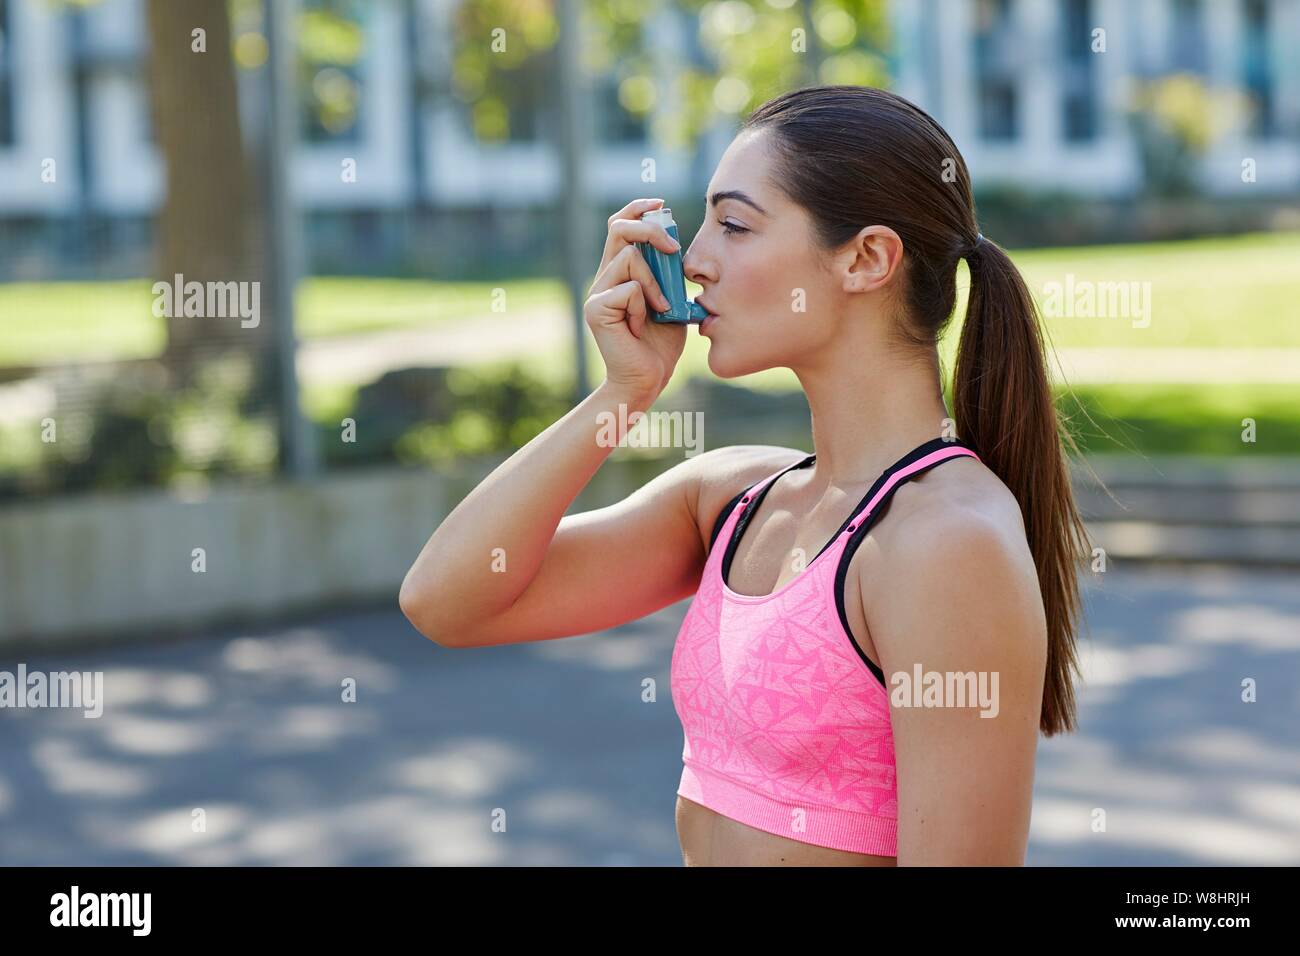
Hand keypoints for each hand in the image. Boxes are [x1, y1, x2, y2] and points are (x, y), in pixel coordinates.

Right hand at [584, 198, 688, 401]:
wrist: (646, 380)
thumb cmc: (660, 344)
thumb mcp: (671, 300)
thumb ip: (668, 274)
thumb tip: (675, 245)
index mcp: (619, 272)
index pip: (620, 225)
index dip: (638, 209)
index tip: (661, 204)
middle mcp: (604, 277)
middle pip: (619, 228)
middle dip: (651, 230)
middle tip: (673, 248)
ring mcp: (597, 293)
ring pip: (629, 258)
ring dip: (655, 281)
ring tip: (661, 309)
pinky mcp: (596, 309)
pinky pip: (629, 289)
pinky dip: (644, 305)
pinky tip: (641, 326)